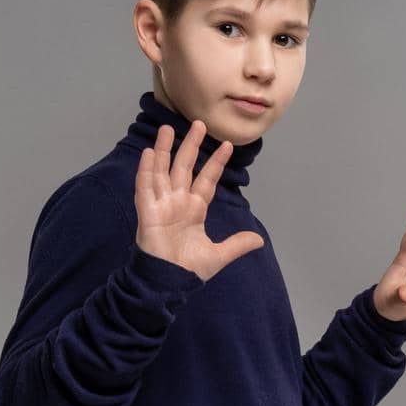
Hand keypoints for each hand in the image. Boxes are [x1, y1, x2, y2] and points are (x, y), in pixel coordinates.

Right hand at [134, 120, 264, 283]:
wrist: (169, 281)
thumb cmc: (189, 269)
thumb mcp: (219, 255)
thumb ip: (237, 245)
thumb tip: (260, 240)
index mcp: (194, 210)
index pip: (206, 180)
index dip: (215, 163)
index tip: (227, 146)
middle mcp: (178, 202)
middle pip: (184, 167)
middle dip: (191, 146)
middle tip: (199, 124)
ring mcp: (161, 205)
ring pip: (162, 171)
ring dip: (165, 149)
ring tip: (168, 127)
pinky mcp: (147, 211)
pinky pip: (145, 187)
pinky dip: (146, 170)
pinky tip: (150, 152)